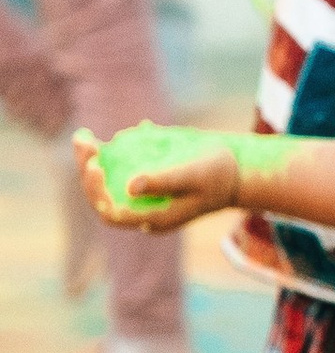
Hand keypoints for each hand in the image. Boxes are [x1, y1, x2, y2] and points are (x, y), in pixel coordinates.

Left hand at [72, 126, 238, 234]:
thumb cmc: (217, 172)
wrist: (234, 171)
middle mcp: (143, 210)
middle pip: (103, 195)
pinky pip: (120, 167)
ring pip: (107, 181)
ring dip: (91, 159)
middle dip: (87, 169)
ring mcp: (143, 196)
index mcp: (153, 218)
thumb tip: (130, 186)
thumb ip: (164, 181)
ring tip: (83, 137)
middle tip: (83, 141)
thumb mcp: (193, 173)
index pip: (111, 212)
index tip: (94, 164)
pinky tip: (105, 134)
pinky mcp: (145, 179)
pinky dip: (112, 151)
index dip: (96, 190)